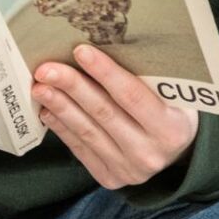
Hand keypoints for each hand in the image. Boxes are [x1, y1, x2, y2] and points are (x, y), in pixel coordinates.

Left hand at [33, 43, 199, 188]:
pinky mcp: (110, 177)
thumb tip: (102, 42)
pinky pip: (80, 149)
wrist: (178, 154)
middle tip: (46, 68)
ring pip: (87, 132)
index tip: (80, 51)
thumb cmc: (173, 110)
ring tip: (40, 86)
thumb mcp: (174, 93)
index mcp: (172, 128)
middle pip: (103, 113)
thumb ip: (147, 75)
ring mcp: (129, 170)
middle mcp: (150, 153)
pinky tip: (48, 109)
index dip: (105, 72)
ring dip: (60, 106)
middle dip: (71, 87)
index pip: (132, 95)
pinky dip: (62, 127)